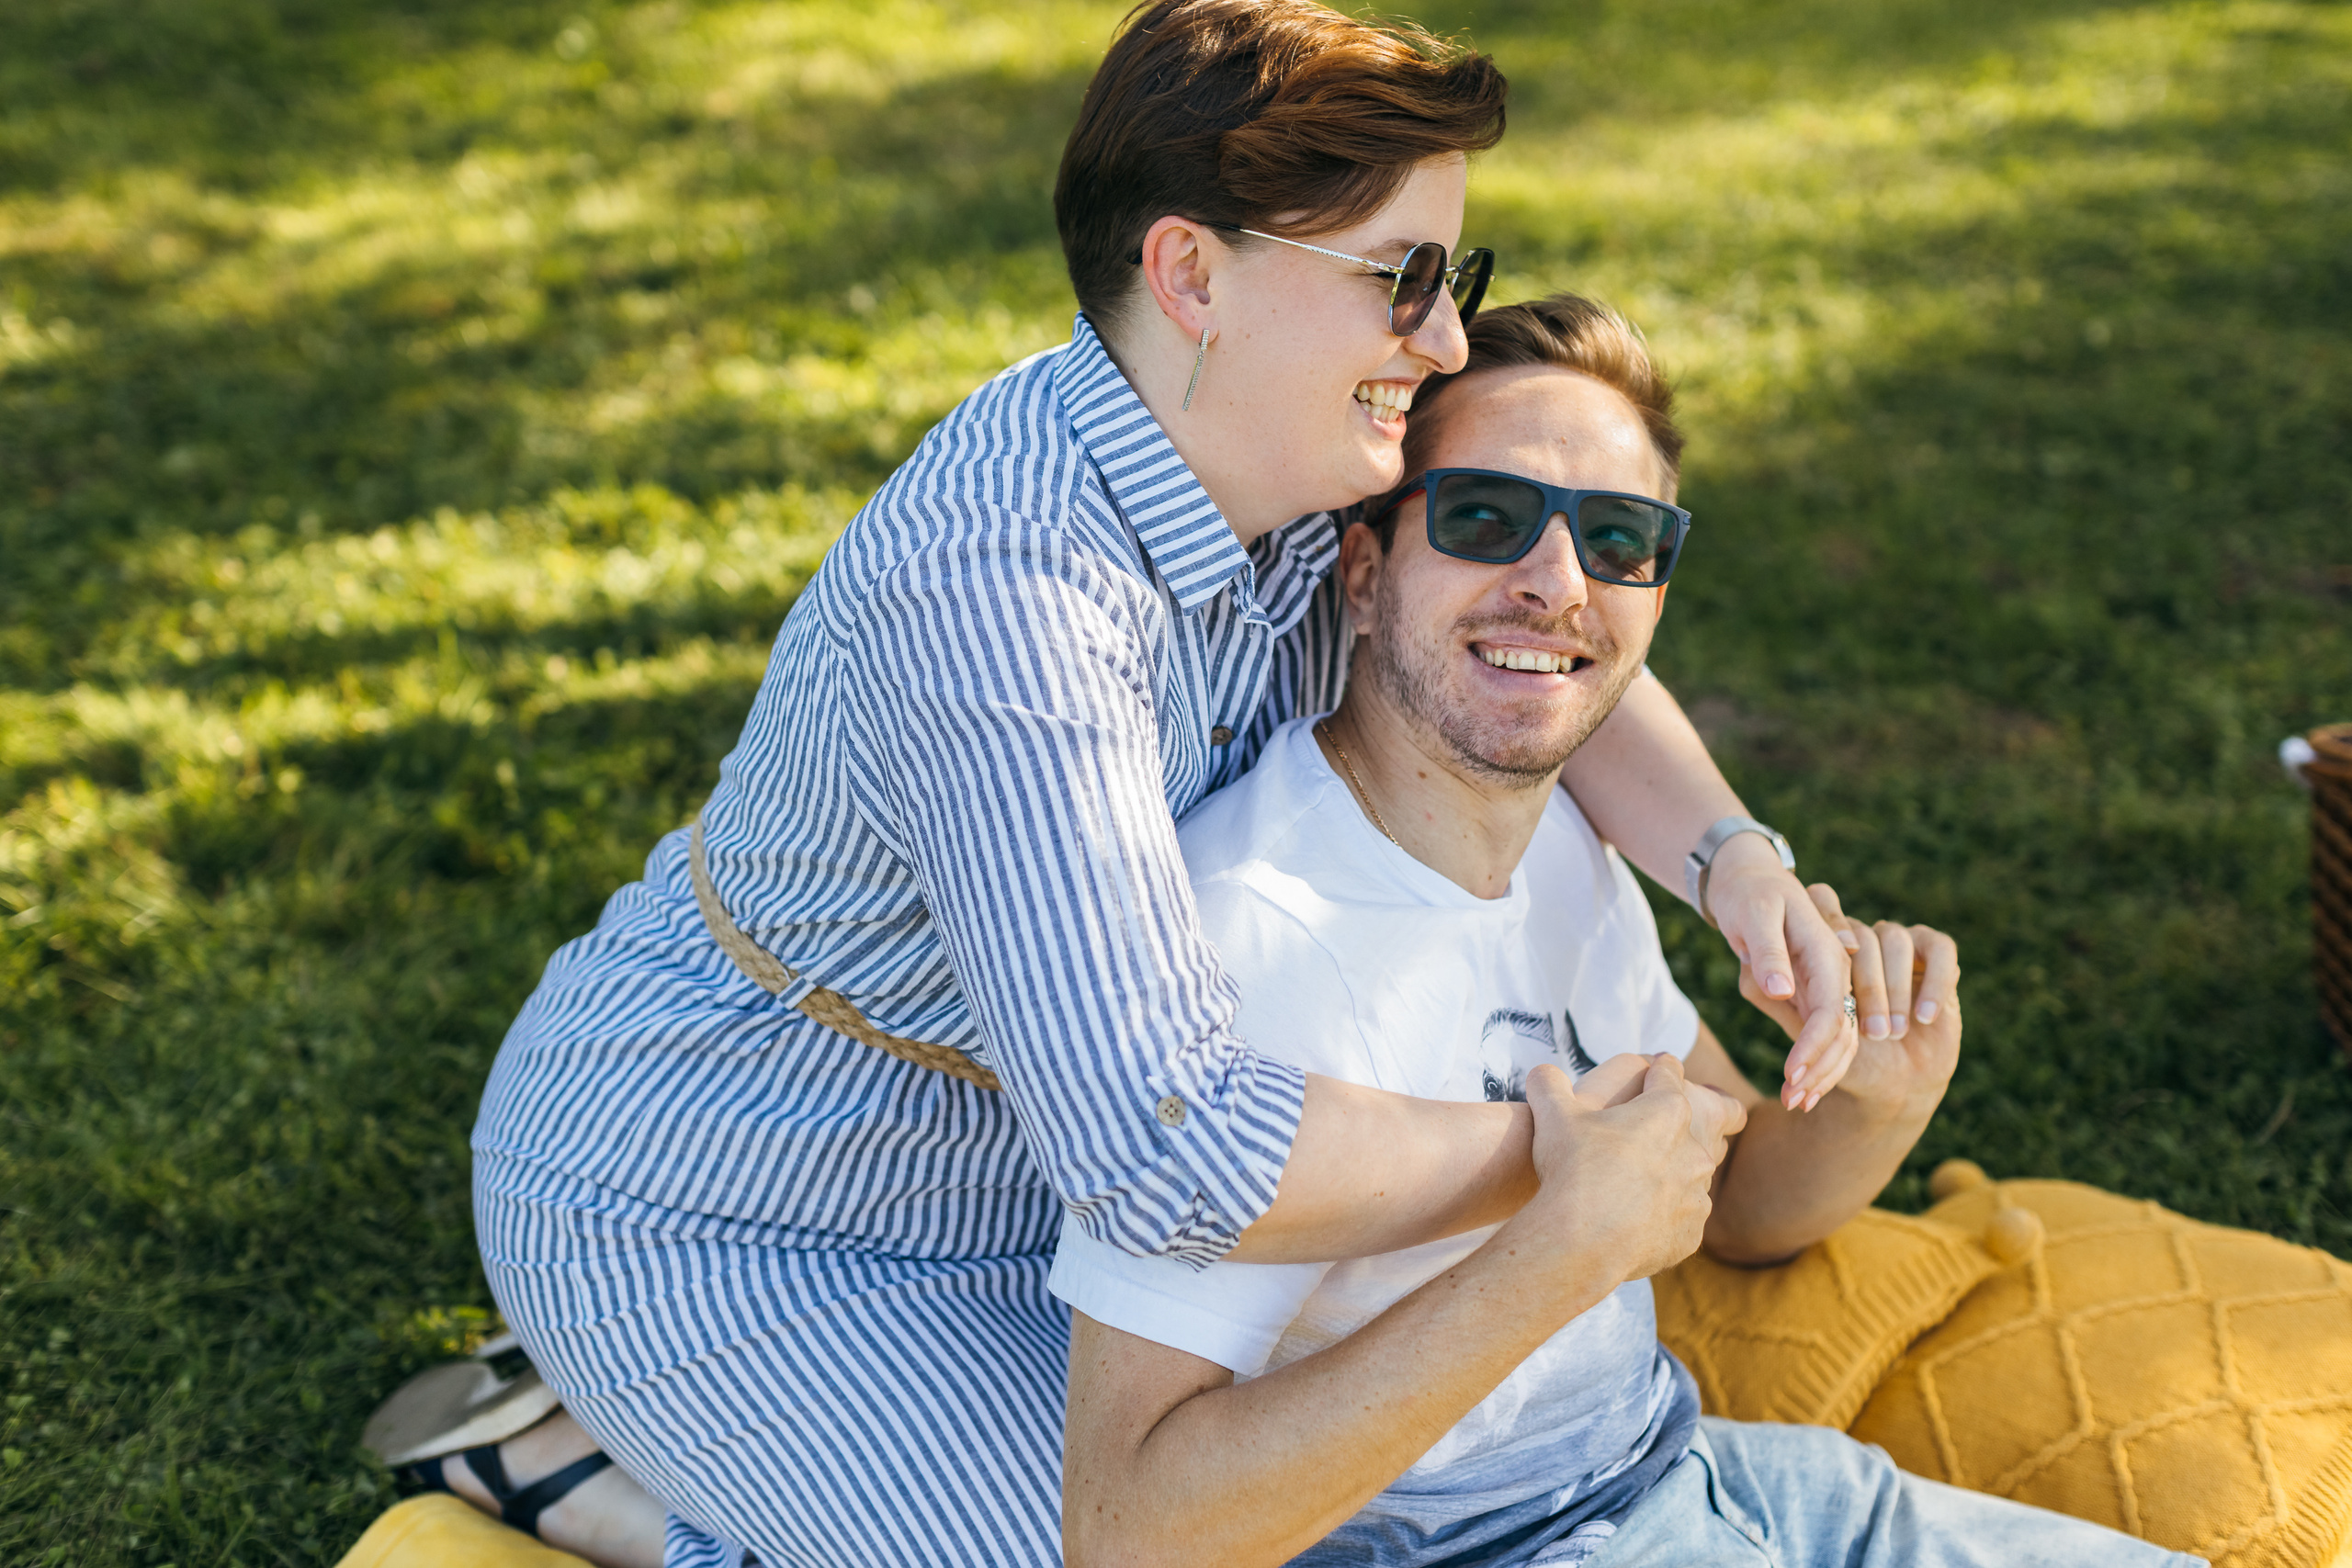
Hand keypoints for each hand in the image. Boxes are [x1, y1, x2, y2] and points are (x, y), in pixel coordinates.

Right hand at [1516, 1057, 1747, 1283]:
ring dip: (1670, 1173)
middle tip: (1643, 1132)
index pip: (1671, 1073)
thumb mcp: (1552, 1114)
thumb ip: (1548, 1084)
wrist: (1582, 1241)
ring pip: (1693, 1174)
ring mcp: (1697, 1194)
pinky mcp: (1692, 1233)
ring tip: (1634, 1182)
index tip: (1656, 1067)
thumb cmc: (1572, 1169)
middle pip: (1701, 1123)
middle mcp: (1694, 1150)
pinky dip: (1662, 1214)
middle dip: (1672, 1126)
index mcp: (1667, 1110)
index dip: (1660, 1068)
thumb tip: (1541, 1071)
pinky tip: (1631, 1218)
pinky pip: (1681, 1216)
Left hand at [1702, 834, 1854, 1108]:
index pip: (1828, 1010)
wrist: (1750, 880)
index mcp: (1827, 952)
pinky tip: (1802, 1086)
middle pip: (1842, 1031)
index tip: (1790, 1076)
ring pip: (1843, 1037)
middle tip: (1791, 1102)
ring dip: (1824, 1073)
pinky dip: (1822, 1061)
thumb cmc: (1749, 895)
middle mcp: (1839, 970)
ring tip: (1794, 1102)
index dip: (1812, 1046)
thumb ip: (1769, 953)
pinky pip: (1833, 1031)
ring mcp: (1835, 981)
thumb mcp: (1754, 916)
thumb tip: (1783, 992)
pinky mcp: (1826, 990)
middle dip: (1821, 1070)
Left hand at [1740, 886, 1961, 1119]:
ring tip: (1886, 1036)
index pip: (1822, 912)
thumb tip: (1766, 979)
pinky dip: (1934, 981)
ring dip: (1892, 990)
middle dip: (1862, 990)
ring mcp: (1900, 949)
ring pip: (1896, 941)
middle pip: (1860, 938)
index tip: (1830, 968)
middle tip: (1865, 1037)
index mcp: (1820, 944)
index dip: (1824, 932)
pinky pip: (1942, 951)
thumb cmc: (1837, 1058)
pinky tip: (1924, 1018)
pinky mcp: (1935, 960)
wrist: (1895, 1085)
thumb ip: (1772, 1001)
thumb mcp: (1799, 1030)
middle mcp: (1861, 941)